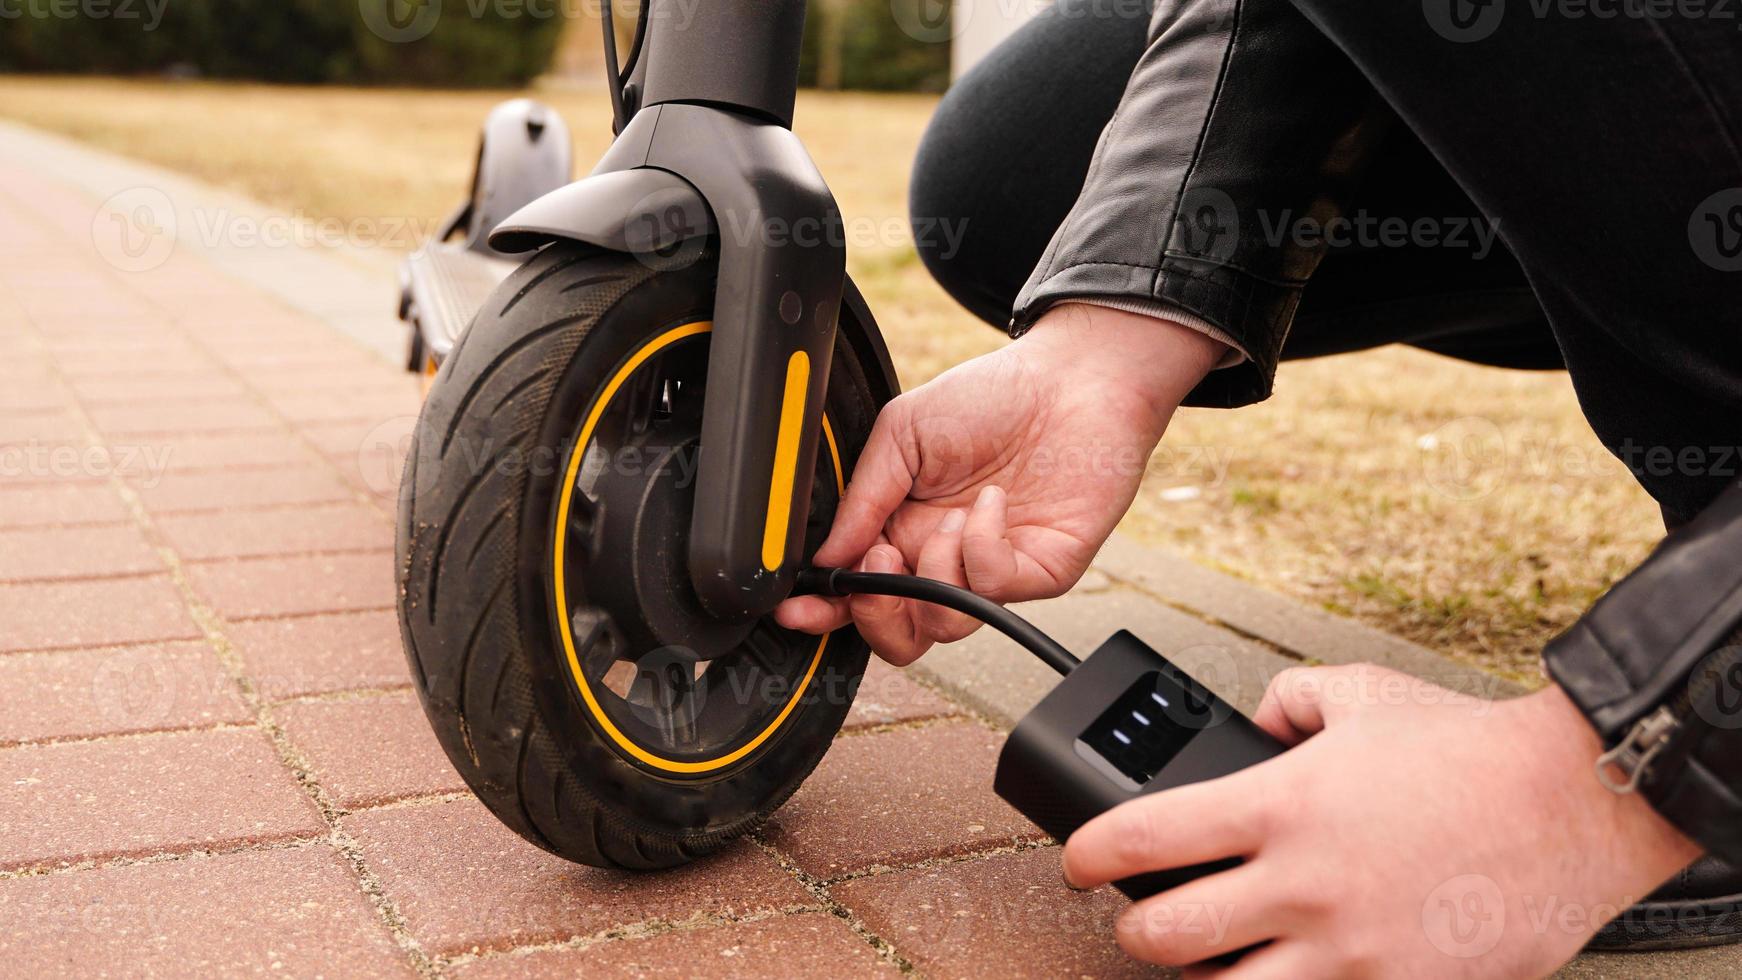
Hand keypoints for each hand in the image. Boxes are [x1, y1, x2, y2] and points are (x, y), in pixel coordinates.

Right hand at [775, 304, 1226, 662]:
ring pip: (942, 626)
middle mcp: (944, 558)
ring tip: (943, 520)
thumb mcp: (902, 431)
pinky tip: (990, 503)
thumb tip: (826, 556)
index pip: (857, 593)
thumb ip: (862, 496)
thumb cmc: (992, 397)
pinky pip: (991, 590)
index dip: (825, 610)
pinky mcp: (1038, 572)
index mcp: (902, 529)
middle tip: (876, 564)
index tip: (797, 607)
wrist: (1073, 379)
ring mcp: (991, 570)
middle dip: (875, 614)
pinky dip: (979, 547)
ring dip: (930, 573)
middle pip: (898, 635)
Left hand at [1063, 666, 1700, 977]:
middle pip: (1166, 934)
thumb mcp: (1356, 692)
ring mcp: (1349, 949)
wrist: (1573, 803)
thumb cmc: (1466, 749)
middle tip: (1135, 916)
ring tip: (1206, 959)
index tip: (1076, 863)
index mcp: (1280, 802)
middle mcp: (1303, 882)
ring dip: (1202, 979)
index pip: (1144, 837)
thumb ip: (1285, 702)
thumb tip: (1253, 723)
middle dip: (1133, 930)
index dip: (1089, 854)